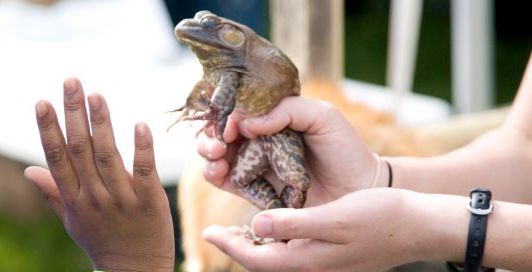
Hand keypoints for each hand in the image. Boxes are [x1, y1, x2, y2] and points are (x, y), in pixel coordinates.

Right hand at [24, 77, 174, 270]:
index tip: (42, 102)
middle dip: (74, 114)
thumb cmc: (102, 242)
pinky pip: (144, 171)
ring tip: (95, 95)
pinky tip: (138, 124)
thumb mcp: (72, 221)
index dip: (49, 129)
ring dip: (102, 123)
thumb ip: (53, 193)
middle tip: (71, 82)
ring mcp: (122, 200)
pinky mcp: (150, 202)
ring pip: (109, 156)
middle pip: (80, 150)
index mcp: (73, 199)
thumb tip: (28, 170)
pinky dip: (141, 148)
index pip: (57, 158)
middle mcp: (94, 197)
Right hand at [198, 96, 387, 206]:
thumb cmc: (345, 150)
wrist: (359, 191)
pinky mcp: (252, 190)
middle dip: (210, 133)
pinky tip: (218, 170)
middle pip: (220, 130)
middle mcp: (258, 139)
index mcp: (272, 117)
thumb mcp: (322, 116)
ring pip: (215, 154)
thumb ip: (287, 109)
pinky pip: (224, 181)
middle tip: (219, 142)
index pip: (237, 109)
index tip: (231, 122)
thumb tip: (249, 121)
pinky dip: (213, 174)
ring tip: (217, 155)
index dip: (226, 113)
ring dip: (206, 151)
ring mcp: (253, 164)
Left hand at [202, 188, 464, 270]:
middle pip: (262, 263)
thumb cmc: (380, 218)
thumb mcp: (334, 217)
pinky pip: (292, 254)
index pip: (256, 259)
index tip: (207, 233)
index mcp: (308, 261)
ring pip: (276, 259)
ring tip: (238, 229)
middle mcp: (312, 267)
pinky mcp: (331, 257)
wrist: (418, 227)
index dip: (229, 245)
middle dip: (237, 248)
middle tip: (216, 231)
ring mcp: (322, 265)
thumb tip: (257, 226)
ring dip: (255, 246)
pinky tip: (274, 226)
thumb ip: (294, 224)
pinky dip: (276, 241)